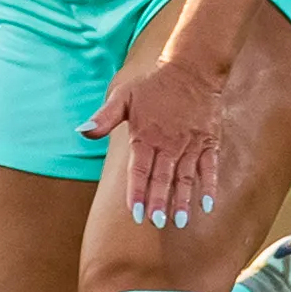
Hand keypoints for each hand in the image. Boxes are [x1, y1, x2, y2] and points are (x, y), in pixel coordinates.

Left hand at [85, 49, 227, 230]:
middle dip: (158, 202)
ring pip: (185, 177)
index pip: (139, 170)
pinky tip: (207, 204)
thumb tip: (81, 132)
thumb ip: (103, 118)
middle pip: (162, 178)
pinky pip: (209, 167)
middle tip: (156, 223)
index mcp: (145, 136)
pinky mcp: (209, 141)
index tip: (135, 214)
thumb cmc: (154, 85)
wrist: (191, 68)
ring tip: (179, 222)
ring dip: (182, 200)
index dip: (137, 192)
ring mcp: (191, 144)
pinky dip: (208, 185)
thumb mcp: (123, 97)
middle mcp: (168, 144)